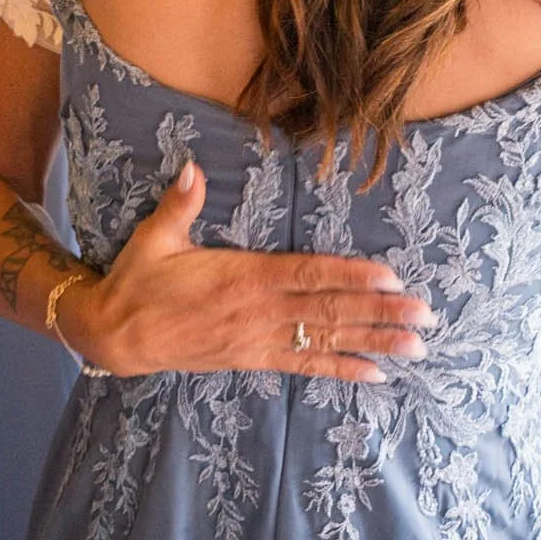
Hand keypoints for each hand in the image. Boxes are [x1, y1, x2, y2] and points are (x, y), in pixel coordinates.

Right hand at [63, 161, 436, 383]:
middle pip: (328, 312)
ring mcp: (257, 341)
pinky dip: (340, 368)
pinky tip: (374, 372)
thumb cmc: (139, 281)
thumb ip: (179, 204)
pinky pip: (303, 366)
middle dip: (379, 313)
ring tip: (414, 345)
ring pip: (325, 341)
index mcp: (241, 277)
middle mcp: (257, 312)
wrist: (116, 336)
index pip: (306, 276)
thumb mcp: (154, 238)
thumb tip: (192, 167)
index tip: (389, 277)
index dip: (349, 277)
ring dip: (373, 342)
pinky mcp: (251, 360)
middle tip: (424, 314)